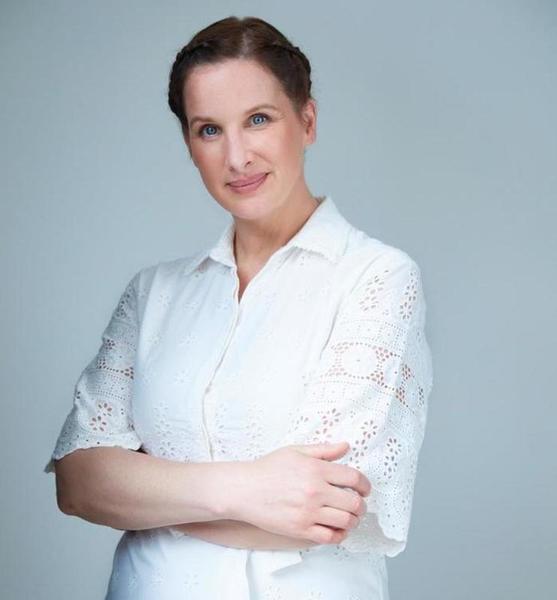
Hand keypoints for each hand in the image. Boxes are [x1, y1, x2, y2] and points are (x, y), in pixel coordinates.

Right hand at [232, 442, 370, 544]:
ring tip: (349, 516)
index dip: (364, 484)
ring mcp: (308, 512)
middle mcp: (315, 491)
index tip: (364, 488)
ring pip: (346, 521)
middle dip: (361, 504)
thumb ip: (323, 450)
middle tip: (358, 504)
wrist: (245, 489)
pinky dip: (339, 534)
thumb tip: (346, 446)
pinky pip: (330, 537)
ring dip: (353, 520)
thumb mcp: (296, 451)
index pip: (353, 478)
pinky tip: (337, 528)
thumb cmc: (268, 468)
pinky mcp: (300, 530)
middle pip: (354, 502)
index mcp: (316, 469)